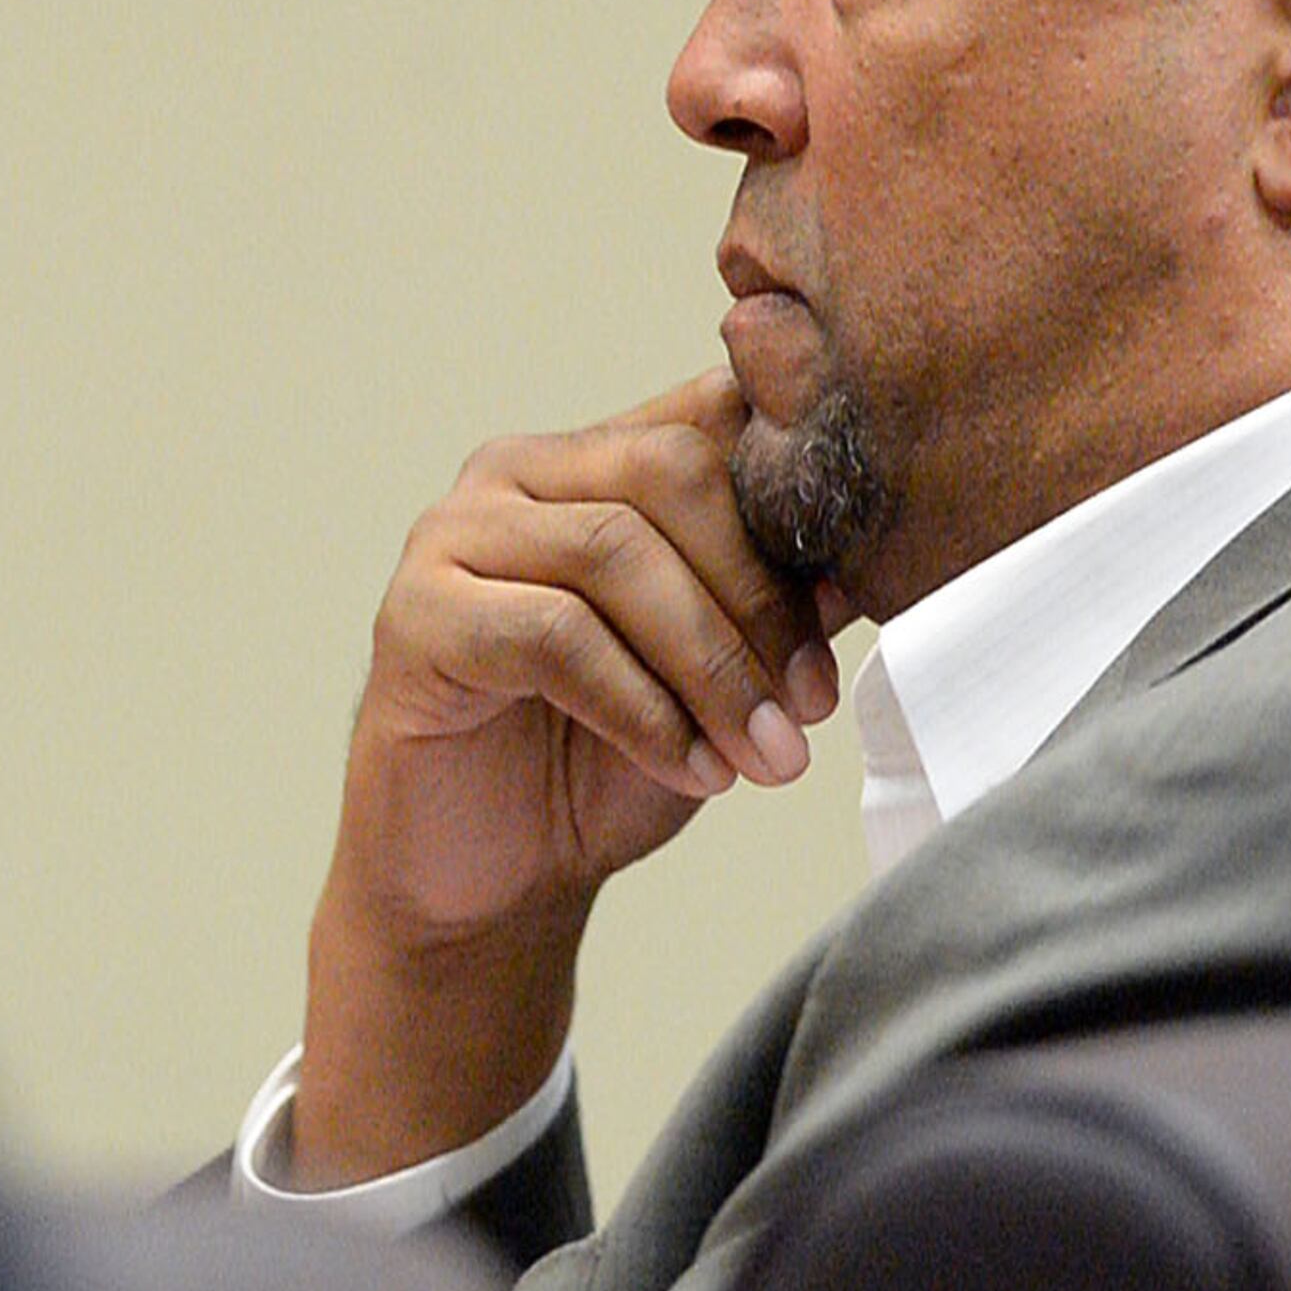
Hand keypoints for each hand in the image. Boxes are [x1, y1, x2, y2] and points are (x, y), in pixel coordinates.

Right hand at [291, 372, 849, 1183]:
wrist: (494, 883)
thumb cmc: (609, 763)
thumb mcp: (724, 671)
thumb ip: (784, 600)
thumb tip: (875, 558)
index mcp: (601, 458)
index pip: (712, 407)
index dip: (800, 470)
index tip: (877, 567)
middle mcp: (519, 472)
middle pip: (668, 470)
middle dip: (759, 594)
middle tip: (810, 702)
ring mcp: (453, 534)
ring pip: (611, 550)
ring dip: (708, 664)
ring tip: (762, 755)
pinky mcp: (413, 616)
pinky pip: (550, 635)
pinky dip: (638, 708)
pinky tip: (689, 772)